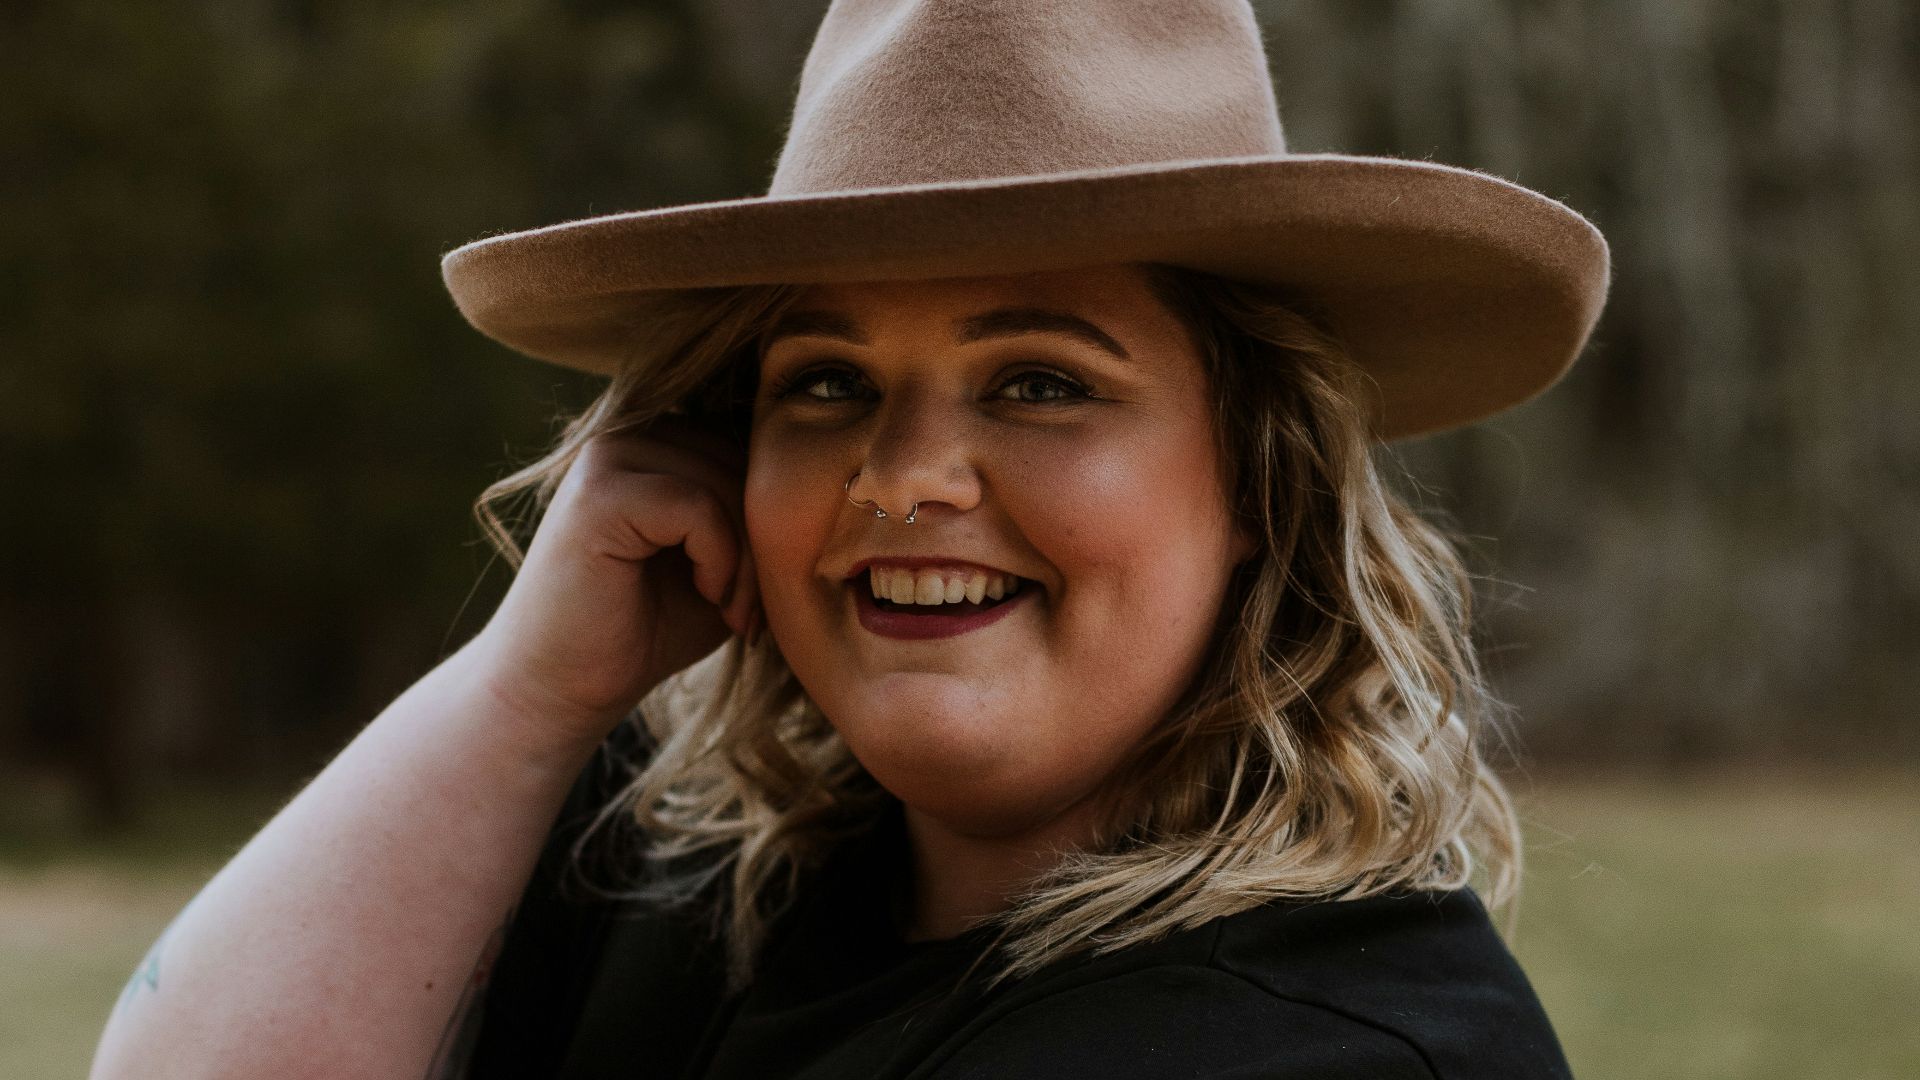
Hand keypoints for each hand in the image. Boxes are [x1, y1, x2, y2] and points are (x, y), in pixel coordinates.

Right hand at [468, 414, 760, 746]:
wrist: (561, 687)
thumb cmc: (646, 629)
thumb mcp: (722, 563)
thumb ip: (756, 516)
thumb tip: (830, 483)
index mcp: (658, 440)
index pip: (752, 442)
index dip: (774, 513)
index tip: (763, 587)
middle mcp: (630, 433)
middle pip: (746, 456)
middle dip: (767, 538)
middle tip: (751, 608)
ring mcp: (608, 457)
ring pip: (728, 480)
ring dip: (749, 557)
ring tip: (732, 609)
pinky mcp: (599, 493)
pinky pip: (698, 504)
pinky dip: (720, 558)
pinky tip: (706, 595)